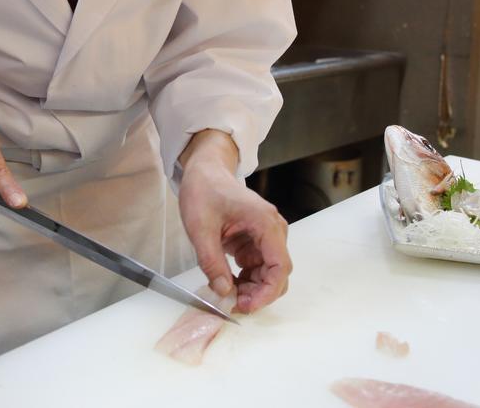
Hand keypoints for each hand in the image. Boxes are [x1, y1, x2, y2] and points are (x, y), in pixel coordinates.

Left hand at [178, 132, 291, 313]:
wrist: (205, 173)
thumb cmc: (204, 191)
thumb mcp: (200, 228)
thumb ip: (211, 262)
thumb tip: (222, 291)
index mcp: (265, 223)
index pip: (279, 266)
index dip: (266, 292)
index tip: (246, 306)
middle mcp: (273, 230)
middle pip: (277, 274)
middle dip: (258, 294)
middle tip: (233, 305)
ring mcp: (266, 236)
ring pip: (269, 274)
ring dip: (252, 289)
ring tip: (227, 295)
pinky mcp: (256, 242)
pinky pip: (258, 268)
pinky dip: (246, 280)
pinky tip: (228, 283)